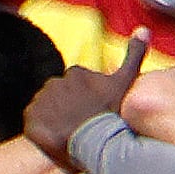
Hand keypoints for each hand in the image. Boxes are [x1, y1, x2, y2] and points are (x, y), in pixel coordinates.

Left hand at [16, 33, 151, 154]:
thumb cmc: (113, 115)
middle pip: (61, 97)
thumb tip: (143, 29)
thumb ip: (134, 55)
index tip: (93, 114)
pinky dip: (43, 130)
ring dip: (56, 119)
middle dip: (69, 109)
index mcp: (75, 73)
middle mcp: (55, 82)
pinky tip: (57, 139)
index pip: (77, 86)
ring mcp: (41, 101)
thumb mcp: (127, 83)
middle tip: (82, 126)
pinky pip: (34, 122)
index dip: (86, 101)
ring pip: (47, 109)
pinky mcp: (31, 118)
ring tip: (71, 134)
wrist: (96, 143)